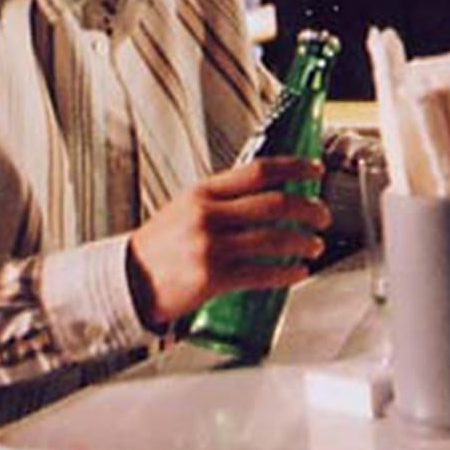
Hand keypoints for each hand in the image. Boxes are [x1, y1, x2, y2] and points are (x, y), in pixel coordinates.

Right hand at [126, 157, 330, 328]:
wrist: (125, 281)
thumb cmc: (160, 246)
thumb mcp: (186, 207)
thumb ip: (223, 199)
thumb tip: (268, 191)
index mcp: (203, 193)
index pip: (259, 171)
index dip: (294, 168)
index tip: (316, 171)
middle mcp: (208, 215)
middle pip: (275, 204)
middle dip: (308, 209)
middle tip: (323, 215)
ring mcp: (210, 247)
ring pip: (274, 239)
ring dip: (303, 242)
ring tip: (315, 245)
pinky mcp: (212, 278)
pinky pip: (261, 274)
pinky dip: (287, 273)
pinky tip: (298, 272)